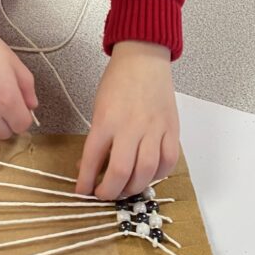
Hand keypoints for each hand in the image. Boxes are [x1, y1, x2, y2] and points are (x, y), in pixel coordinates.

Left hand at [76, 41, 178, 199]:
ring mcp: (154, 129)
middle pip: (121, 171)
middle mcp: (130, 126)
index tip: (82, 192)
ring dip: (134, 188)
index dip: (86, 181)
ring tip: (126, 190)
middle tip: (104, 195)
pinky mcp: (171, 129)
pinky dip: (159, 175)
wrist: (144, 59)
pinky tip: (149, 176)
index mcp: (107, 119)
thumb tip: (90, 166)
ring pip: (146, 171)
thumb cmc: (118, 81)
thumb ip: (97, 137)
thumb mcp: (99, 107)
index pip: (92, 158)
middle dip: (110, 191)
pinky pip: (168, 161)